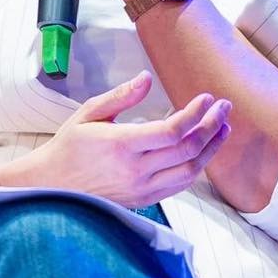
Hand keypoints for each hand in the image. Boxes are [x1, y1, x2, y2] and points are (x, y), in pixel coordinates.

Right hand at [36, 71, 231, 207]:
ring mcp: (141, 189)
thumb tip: (147, 78)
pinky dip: (197, 166)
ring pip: (190, 171)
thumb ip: (121, 96)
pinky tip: (204, 150)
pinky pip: (180, 185)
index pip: (172, 131)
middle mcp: (135, 170)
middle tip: (225, 107)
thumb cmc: (68, 147)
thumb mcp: (88, 114)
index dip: (196, 113)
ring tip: (223, 128)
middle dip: (212, 126)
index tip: (207, 98)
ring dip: (212, 148)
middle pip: (188, 149)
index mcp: (121, 145)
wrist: (52, 187)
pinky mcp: (144, 200)